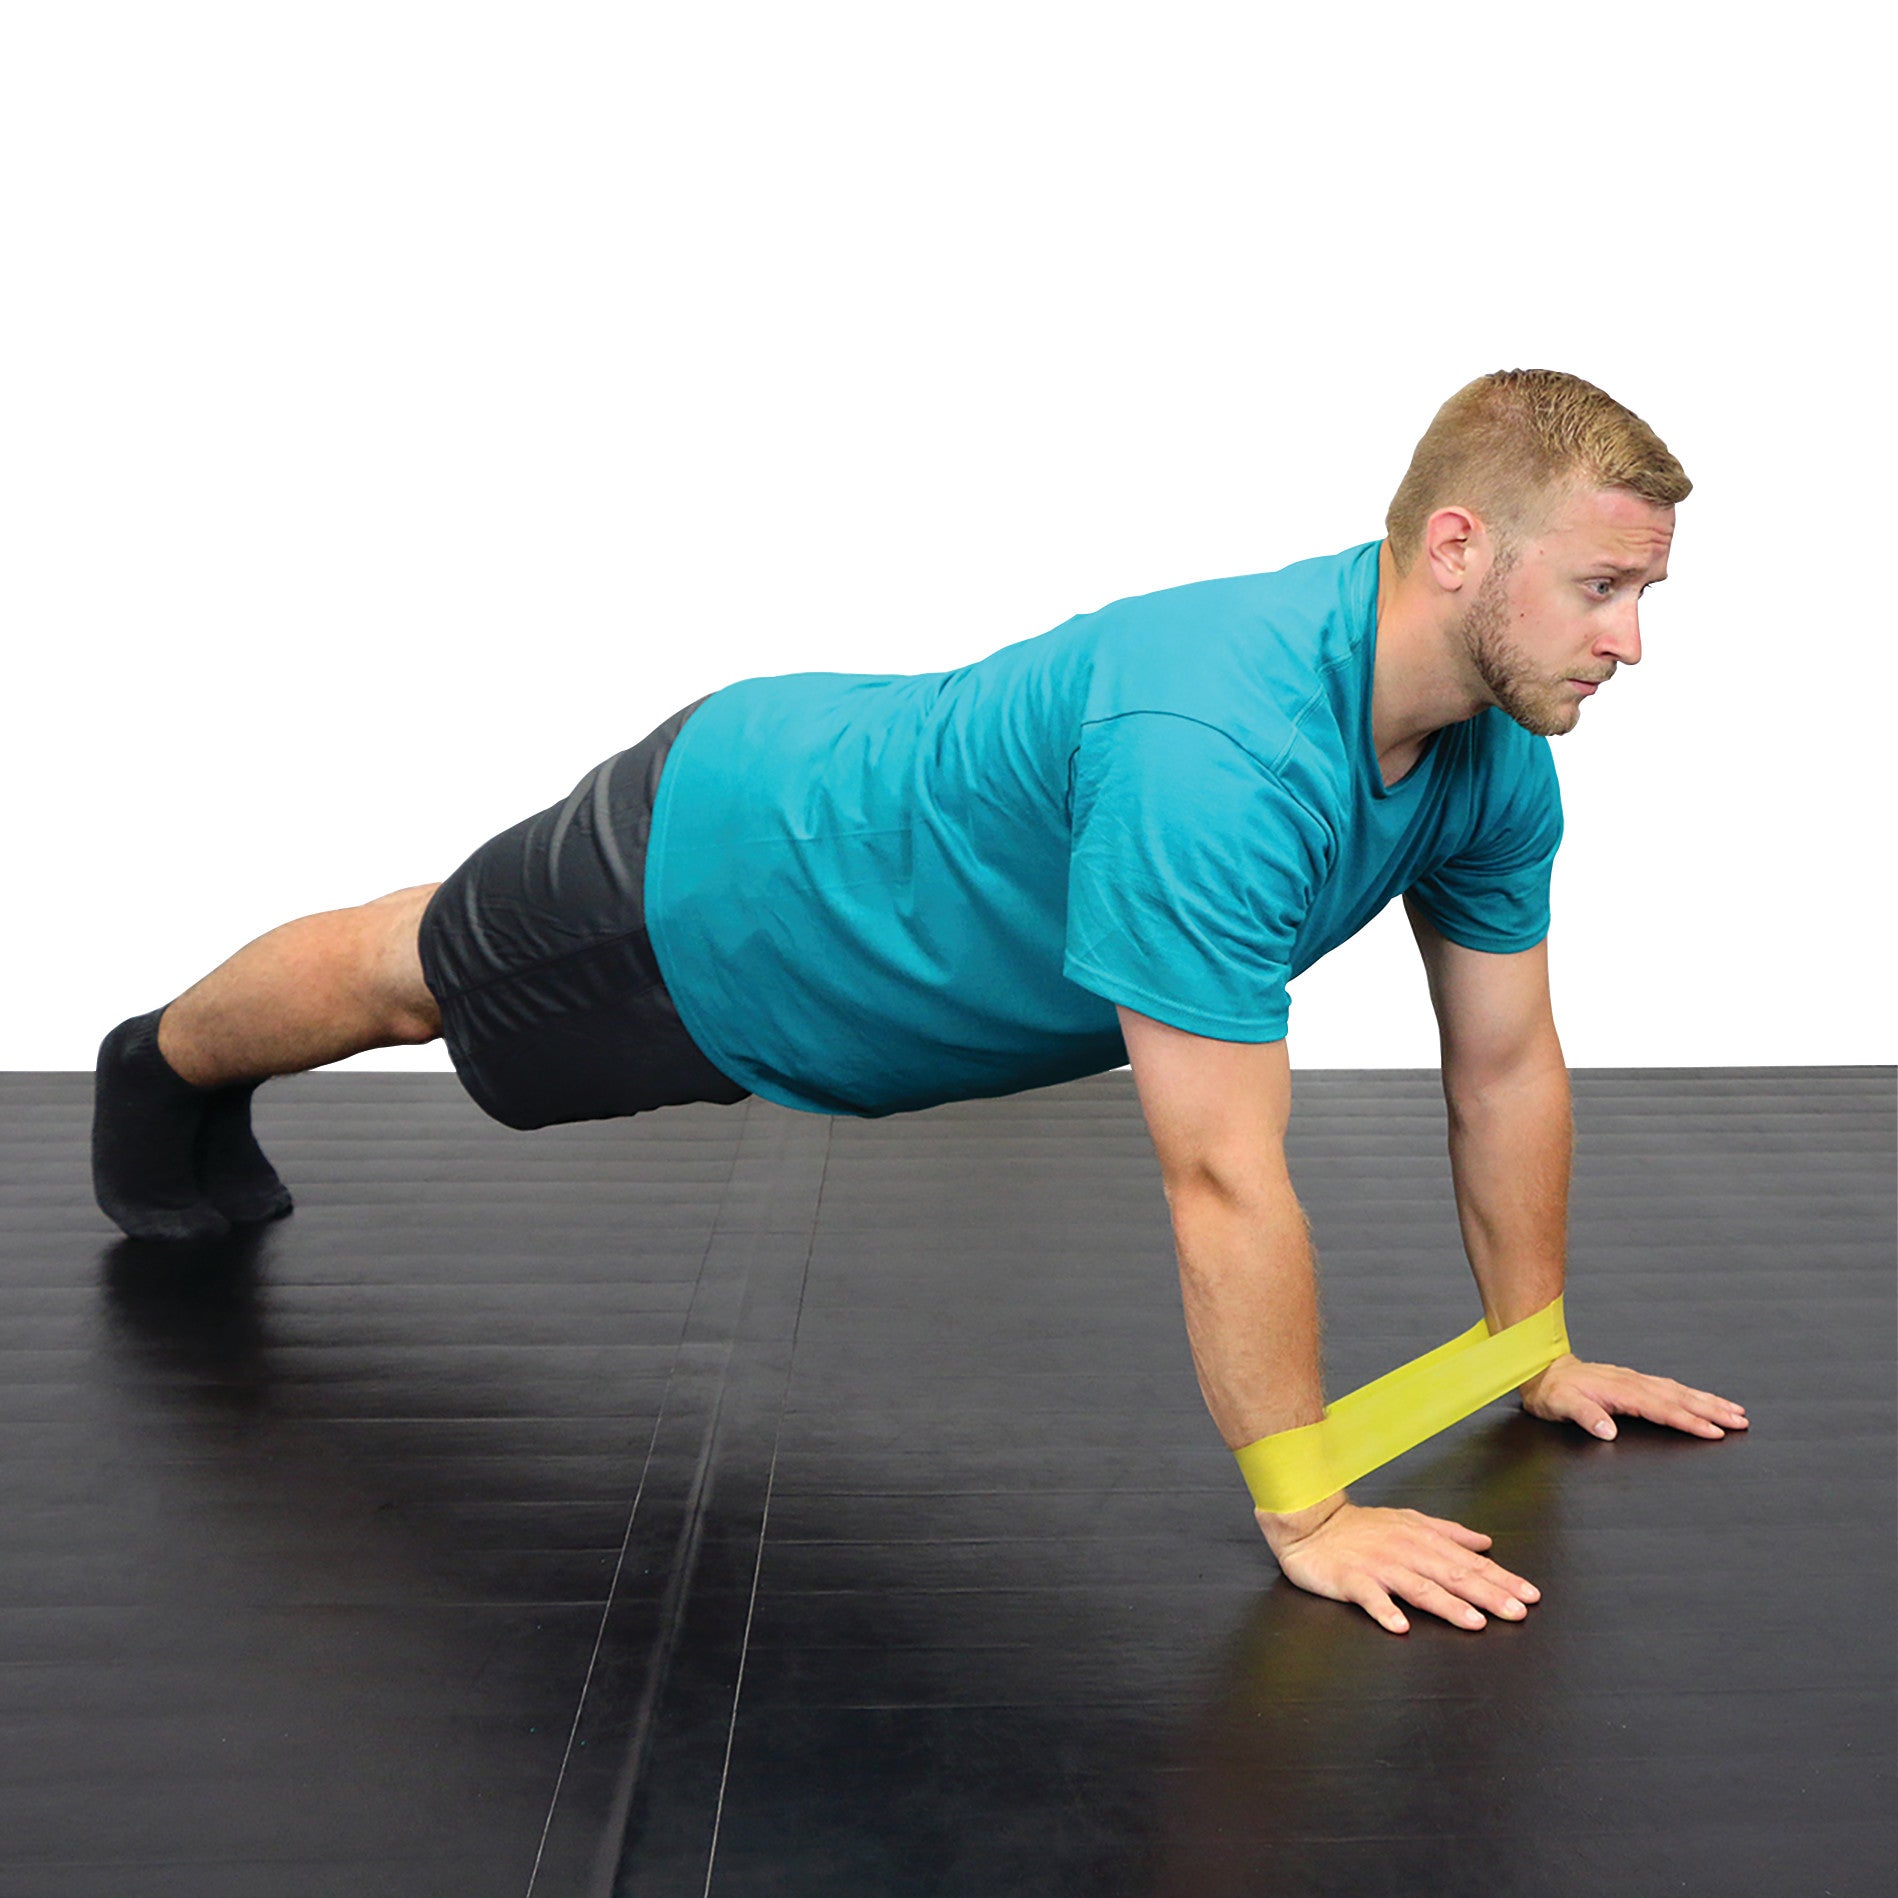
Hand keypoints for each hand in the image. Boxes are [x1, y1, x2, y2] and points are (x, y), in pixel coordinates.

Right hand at [1256, 1494, 1539, 1634]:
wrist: (1310, 1523)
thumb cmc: (1361, 1526)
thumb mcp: (1409, 1521)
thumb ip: (1448, 1533)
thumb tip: (1485, 1542)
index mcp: (1421, 1539)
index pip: (1469, 1562)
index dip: (1501, 1579)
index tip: (1530, 1596)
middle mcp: (1405, 1552)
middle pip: (1452, 1575)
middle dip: (1488, 1595)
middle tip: (1517, 1612)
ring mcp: (1378, 1567)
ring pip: (1418, 1587)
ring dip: (1448, 1605)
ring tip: (1474, 1623)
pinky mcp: (1351, 1580)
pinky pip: (1370, 1597)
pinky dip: (1385, 1611)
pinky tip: (1400, 1627)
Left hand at [1516, 1354, 1749, 1441]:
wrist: (1542, 1370)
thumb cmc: (1552, 1392)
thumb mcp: (1561, 1406)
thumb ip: (1584, 1417)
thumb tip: (1606, 1431)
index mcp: (1620, 1392)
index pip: (1661, 1409)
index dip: (1688, 1421)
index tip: (1713, 1431)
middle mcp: (1632, 1383)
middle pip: (1679, 1398)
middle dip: (1712, 1410)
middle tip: (1741, 1421)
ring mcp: (1635, 1381)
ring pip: (1679, 1391)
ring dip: (1708, 1401)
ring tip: (1735, 1411)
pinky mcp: (1634, 1382)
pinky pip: (1669, 1387)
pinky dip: (1691, 1394)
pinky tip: (1703, 1399)